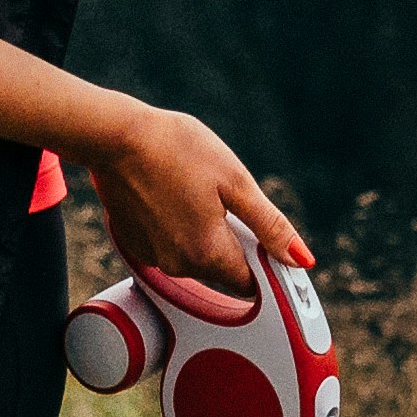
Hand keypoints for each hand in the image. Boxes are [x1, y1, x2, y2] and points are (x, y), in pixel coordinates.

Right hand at [91, 104, 310, 295]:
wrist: (115, 135)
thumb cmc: (175, 148)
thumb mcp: (235, 181)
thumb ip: (270, 226)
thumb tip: (301, 259)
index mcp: (207, 253)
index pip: (251, 282)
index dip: (264, 262)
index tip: (265, 237)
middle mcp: (178, 265)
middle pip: (223, 271)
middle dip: (234, 242)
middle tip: (226, 199)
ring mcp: (152, 256)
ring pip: (195, 258)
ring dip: (205, 234)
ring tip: (195, 190)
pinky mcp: (134, 243)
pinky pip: (169, 246)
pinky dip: (177, 228)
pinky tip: (172, 194)